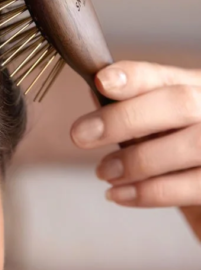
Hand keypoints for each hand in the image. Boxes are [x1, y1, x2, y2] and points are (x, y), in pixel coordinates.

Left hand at [70, 61, 200, 241]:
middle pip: (180, 103)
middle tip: (81, 135)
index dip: (134, 77)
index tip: (101, 81)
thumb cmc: (181, 158)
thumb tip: (95, 92)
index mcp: (198, 88)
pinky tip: (120, 194)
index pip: (166, 76)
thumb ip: (131, 111)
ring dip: (137, 160)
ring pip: (191, 144)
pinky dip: (149, 192)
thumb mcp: (157, 128)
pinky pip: (191, 186)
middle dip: (125, 118)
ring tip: (103, 172)